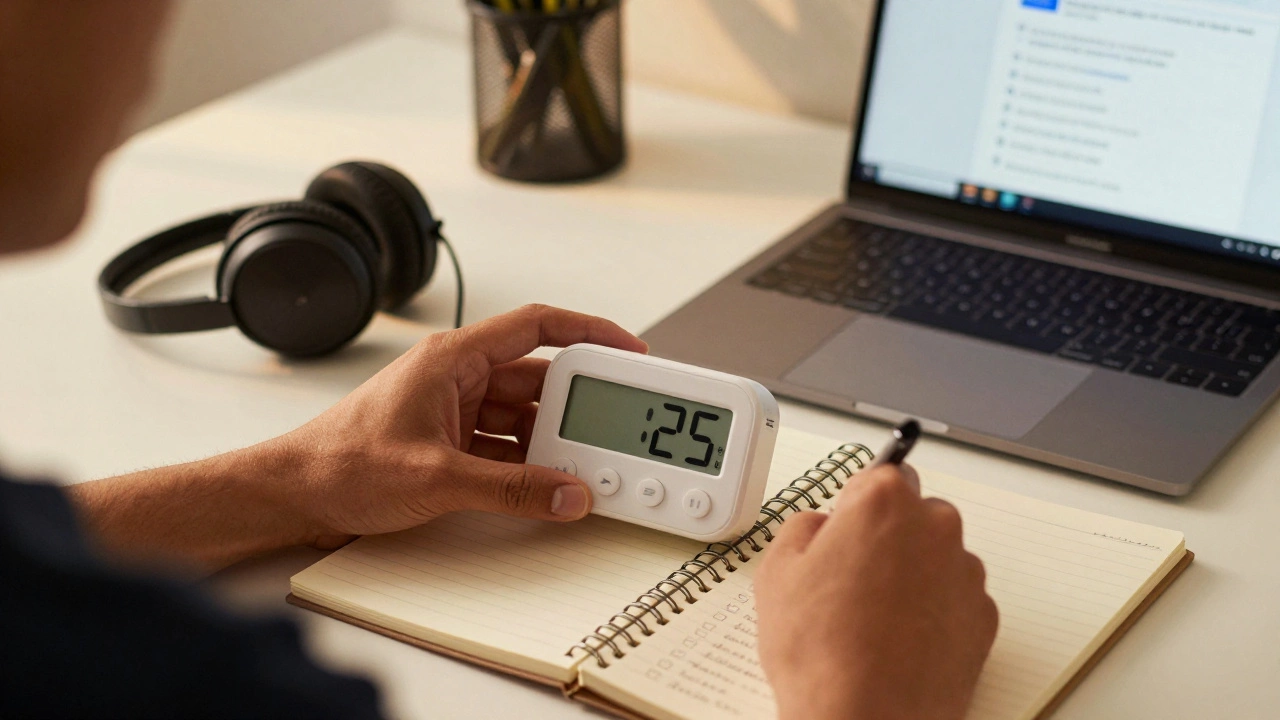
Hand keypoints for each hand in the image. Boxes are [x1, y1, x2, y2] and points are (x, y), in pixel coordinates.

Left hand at [281, 304, 647, 548]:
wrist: (293, 495)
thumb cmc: (339, 463)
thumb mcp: (435, 476)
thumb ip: (510, 489)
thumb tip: (568, 493)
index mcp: (453, 358)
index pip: (536, 326)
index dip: (588, 331)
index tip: (627, 348)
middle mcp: (457, 377)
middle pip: (537, 379)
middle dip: (575, 404)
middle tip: (610, 425)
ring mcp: (454, 411)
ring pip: (523, 418)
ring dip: (551, 441)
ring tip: (581, 464)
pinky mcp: (449, 444)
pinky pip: (506, 446)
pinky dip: (529, 464)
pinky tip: (547, 483)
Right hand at [755, 464, 997, 719]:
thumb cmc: (822, 652)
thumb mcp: (777, 572)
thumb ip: (803, 527)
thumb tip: (820, 527)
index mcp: (884, 502)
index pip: (876, 473)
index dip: (851, 505)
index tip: (845, 525)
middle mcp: (934, 527)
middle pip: (911, 511)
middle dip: (884, 536)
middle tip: (847, 580)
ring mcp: (964, 573)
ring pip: (934, 556)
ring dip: (910, 574)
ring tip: (870, 619)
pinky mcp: (983, 617)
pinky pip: (954, 597)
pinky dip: (933, 610)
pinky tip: (896, 639)